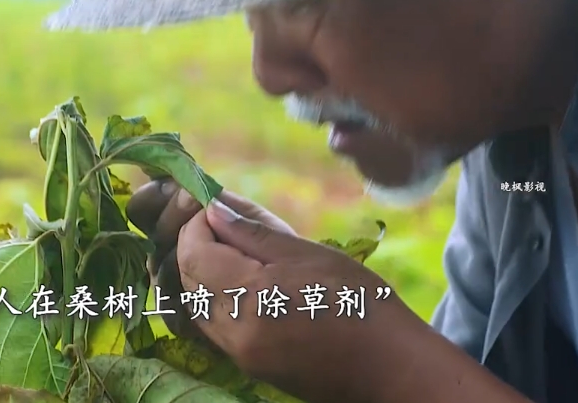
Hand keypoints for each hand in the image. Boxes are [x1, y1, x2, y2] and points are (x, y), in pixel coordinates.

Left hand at [176, 201, 423, 402]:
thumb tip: (215, 209)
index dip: (195, 227)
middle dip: (194, 248)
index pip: (193, 255)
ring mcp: (240, 355)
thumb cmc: (360, 303)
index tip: (212, 209)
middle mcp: (236, 332)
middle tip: (221, 226)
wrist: (390, 369)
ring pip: (196, 307)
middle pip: (188, 282)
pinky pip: (213, 329)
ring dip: (201, 276)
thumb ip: (255, 233)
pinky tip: (238, 285)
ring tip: (230, 252)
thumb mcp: (309, 255)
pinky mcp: (249, 367)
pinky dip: (213, 301)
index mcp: (252, 297)